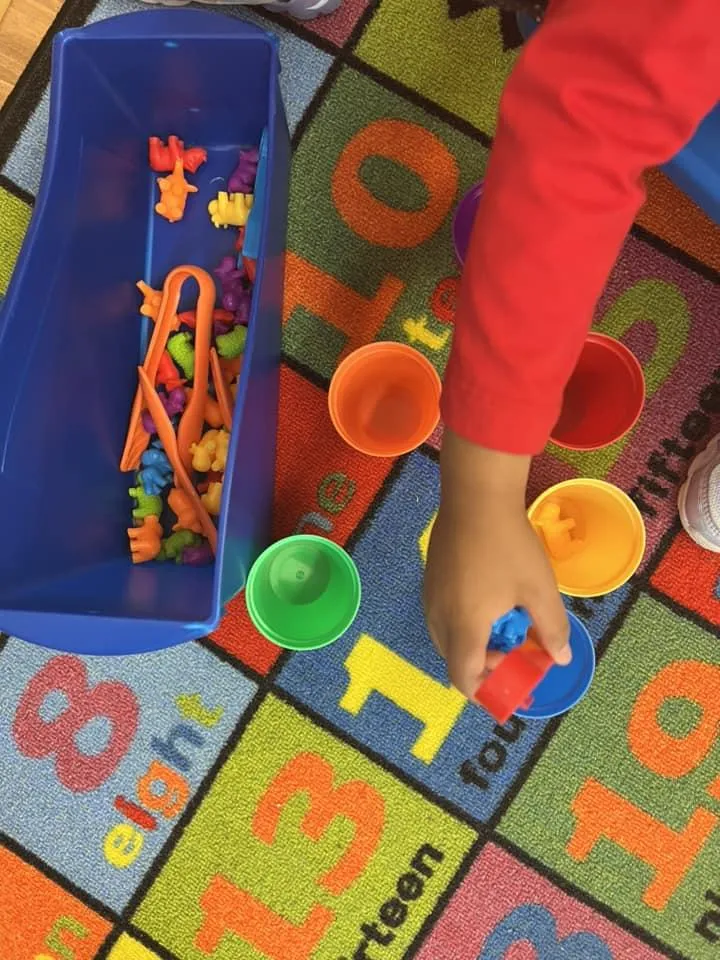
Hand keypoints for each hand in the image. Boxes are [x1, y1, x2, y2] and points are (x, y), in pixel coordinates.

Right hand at [423, 431, 570, 699]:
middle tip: (514, 649)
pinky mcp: (430, 578)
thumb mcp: (539, 588)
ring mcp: (430, 596)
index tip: (506, 688)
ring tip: (502, 621)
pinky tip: (487, 598)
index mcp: (464, 625)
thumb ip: (551, 629)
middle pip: (454, 659)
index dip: (482, 692)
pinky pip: (442, 615)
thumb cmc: (509, 545)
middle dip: (483, 664)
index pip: (462, 677)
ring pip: (446, 637)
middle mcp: (439, 616)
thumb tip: (560, 658)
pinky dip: (462, 622)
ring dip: (472, 642)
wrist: (476, 496)